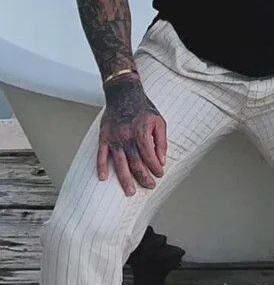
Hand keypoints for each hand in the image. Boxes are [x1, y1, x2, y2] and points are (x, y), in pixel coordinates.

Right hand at [97, 76, 166, 195]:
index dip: (155, 168)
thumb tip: (161, 160)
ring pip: (119, 163)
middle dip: (143, 178)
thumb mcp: (159, 121)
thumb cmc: (142, 108)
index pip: (150, 157)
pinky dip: (101, 167)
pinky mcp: (104, 137)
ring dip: (125, 179)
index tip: (159, 174)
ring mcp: (114, 138)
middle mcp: (127, 137)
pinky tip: (103, 178)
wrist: (123, 93)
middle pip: (136, 163)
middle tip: (149, 186)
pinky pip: (101, 154)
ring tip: (130, 191)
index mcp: (142, 133)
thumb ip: (161, 142)